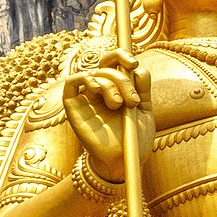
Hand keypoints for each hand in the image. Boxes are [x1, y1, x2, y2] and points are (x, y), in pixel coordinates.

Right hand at [62, 47, 148, 183]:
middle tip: (131, 99)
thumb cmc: (133, 139)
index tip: (133, 64)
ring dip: (109, 84)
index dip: (121, 56)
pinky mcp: (73, 107)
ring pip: (93, 74)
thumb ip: (143, 89)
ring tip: (118, 105)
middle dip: (121, 77)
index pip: (114, 62)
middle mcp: (100, 90)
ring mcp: (86, 97)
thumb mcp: (144, 111)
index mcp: (117, 88)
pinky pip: (71, 82)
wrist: (122, 161)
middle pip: (104, 65)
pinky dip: (84, 78)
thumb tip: (139, 69)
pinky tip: (96, 90)